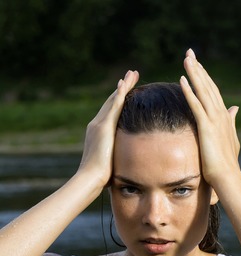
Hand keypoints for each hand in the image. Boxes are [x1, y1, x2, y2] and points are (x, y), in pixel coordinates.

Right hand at [79, 70, 138, 186]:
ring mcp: (99, 124)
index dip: (119, 100)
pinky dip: (120, 94)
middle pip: (111, 101)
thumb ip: (117, 158)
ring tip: (132, 74)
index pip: (111, 112)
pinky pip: (113, 107)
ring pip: (113, 100)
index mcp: (98, 133)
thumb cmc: (100, 178)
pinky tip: (125, 84)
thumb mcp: (111, 164)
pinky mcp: (104, 127)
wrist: (90, 179)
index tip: (127, 90)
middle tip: (131, 75)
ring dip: (124, 86)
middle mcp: (96, 125)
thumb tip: (127, 165)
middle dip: (122, 88)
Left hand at [180, 49, 239, 185]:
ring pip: (203, 91)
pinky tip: (182, 80)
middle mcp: (220, 114)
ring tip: (186, 59)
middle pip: (208, 86)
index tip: (196, 64)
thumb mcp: (230, 138)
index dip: (205, 77)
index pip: (213, 91)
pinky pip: (196, 105)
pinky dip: (189, 92)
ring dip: (194, 74)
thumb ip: (231, 121)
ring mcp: (214, 120)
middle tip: (189, 52)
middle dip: (198, 68)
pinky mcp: (206, 127)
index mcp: (223, 116)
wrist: (227, 176)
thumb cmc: (226, 162)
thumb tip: (234, 107)